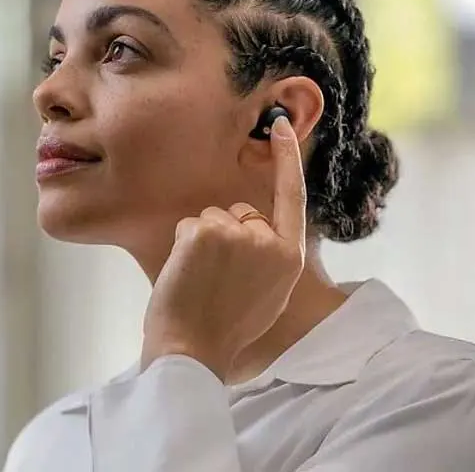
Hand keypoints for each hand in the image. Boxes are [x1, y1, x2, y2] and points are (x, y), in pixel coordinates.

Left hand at [141, 117, 307, 379]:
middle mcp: (269, 241)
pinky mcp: (207, 230)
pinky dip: (182, 244)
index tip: (282, 125)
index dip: (288, 158)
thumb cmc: (225, 329)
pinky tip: (186, 273)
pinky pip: (189, 225)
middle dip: (225, 234)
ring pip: (212, 218)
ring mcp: (239, 233)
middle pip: (242, 213)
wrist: (193, 348)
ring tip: (200, 280)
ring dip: (201, 241)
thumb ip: (268, 257)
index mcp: (289, 258)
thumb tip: (255, 227)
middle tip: (215, 278)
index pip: (292, 196)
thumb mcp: (267, 294)